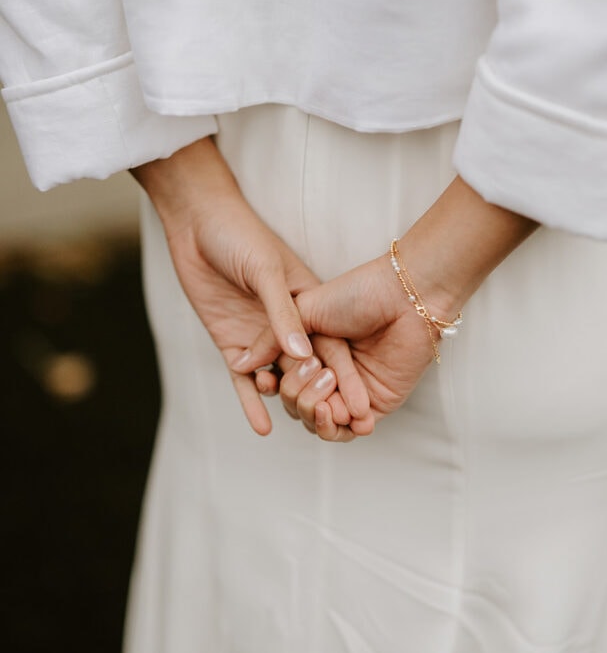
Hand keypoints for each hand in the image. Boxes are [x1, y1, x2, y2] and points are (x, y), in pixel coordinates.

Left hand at [132, 138, 369, 434]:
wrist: (198, 224)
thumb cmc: (241, 235)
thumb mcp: (266, 272)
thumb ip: (283, 314)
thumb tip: (304, 355)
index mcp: (308, 303)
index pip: (332, 348)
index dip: (347, 378)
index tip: (363, 408)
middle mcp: (288, 325)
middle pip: (309, 370)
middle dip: (323, 398)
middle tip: (336, 428)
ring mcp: (260, 337)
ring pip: (280, 378)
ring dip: (289, 401)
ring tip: (300, 423)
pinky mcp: (232, 343)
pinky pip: (244, 379)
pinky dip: (253, 402)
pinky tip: (263, 428)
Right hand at [238, 252, 439, 430]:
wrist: (403, 297)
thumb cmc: (357, 294)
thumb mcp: (302, 309)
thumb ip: (271, 339)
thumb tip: (238, 366)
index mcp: (310, 350)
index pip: (280, 381)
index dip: (270, 385)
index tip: (265, 380)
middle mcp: (328, 372)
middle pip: (295, 404)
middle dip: (297, 395)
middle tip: (317, 371)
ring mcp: (350, 391)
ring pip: (317, 422)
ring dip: (314, 414)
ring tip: (326, 397)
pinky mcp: (374, 404)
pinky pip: (347, 431)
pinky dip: (337, 428)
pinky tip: (337, 412)